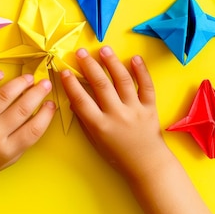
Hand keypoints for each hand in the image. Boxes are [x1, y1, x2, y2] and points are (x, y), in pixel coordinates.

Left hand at [0, 70, 55, 187]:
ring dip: (20, 83)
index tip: (52, 104)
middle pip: (22, 108)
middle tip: (46, 83)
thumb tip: (38, 114)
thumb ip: (23, 140)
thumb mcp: (7, 160)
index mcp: (6, 149)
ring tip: (29, 78)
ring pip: (4, 95)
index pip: (33, 129)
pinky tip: (1, 74)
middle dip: (38, 93)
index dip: (46, 115)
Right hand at [61, 46, 214, 213]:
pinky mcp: (150, 108)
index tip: (64, 70)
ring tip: (104, 49)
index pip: (82, 101)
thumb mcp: (95, 140)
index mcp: (100, 126)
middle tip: (80, 52)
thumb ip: (85, 119)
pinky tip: (134, 58)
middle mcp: (117, 115)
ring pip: (122, 81)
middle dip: (89, 66)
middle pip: (101, 85)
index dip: (71, 84)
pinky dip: (142, 71)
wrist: (147, 164)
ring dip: (112, 63)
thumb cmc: (117, 153)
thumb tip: (72, 100)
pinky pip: (146, 86)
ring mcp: (135, 110)